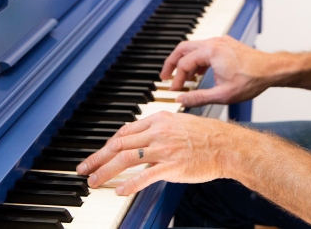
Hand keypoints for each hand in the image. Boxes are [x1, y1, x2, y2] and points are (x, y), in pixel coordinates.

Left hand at [75, 111, 241, 194]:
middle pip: (119, 144)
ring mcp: (164, 149)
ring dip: (106, 170)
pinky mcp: (172, 166)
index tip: (98, 154)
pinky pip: (145, 175)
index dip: (107, 144)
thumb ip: (158, 130)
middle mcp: (158, 132)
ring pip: (126, 158)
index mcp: (158, 120)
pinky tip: (120, 191)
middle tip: (83, 168)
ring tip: (94, 181)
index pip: (124, 131)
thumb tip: (141, 140)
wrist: (227, 145)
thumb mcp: (179, 123)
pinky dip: (130, 184)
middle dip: (97, 157)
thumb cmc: (207, 136)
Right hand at [159, 36, 278, 106]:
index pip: (184, 64)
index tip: (174, 91)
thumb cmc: (252, 80)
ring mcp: (220, 41)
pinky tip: (198, 73)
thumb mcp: (223, 95)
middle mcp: (214, 42)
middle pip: (183, 48)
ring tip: (181, 77)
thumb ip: (198, 98)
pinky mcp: (225, 44)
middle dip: (172, 63)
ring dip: (185, 61)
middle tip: (164, 76)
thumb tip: (181, 101)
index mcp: (210, 52)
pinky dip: (197, 59)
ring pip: (193, 47)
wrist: (272, 70)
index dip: (176, 79)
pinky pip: (204, 48)